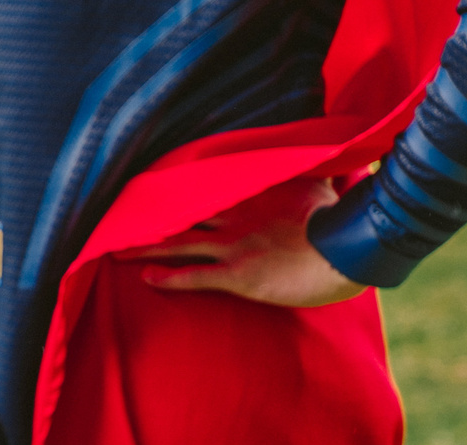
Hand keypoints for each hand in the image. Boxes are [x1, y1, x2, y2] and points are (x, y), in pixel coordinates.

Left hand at [116, 176, 366, 307]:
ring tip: (116, 250)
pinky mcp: (237, 274)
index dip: (178, 189)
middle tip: (120, 219)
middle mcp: (237, 217)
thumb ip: (317, 169)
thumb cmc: (342, 221)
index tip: (151, 184)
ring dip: (145, 248)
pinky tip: (144, 278)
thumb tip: (337, 144)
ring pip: (178, 244)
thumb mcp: (326, 184)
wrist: (350, 251)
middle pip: (183, 214)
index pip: (208, 187)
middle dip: (151, 217)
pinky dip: (167, 277)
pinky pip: (193, 276)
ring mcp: (234, 246)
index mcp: (256, 194)